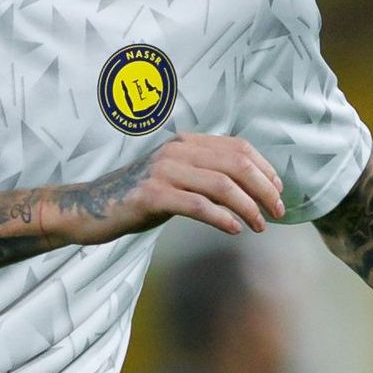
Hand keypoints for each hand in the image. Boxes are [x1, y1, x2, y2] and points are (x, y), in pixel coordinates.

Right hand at [68, 134, 285, 240]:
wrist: (93, 206)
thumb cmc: (139, 197)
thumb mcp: (176, 177)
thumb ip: (205, 175)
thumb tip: (248, 188)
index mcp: (186, 142)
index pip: (238, 147)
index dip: (265, 168)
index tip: (279, 191)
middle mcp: (177, 151)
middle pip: (236, 164)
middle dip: (264, 189)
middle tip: (278, 212)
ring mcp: (163, 171)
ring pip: (221, 185)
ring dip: (248, 207)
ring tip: (260, 226)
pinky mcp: (152, 195)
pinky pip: (197, 205)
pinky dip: (221, 218)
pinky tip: (235, 230)